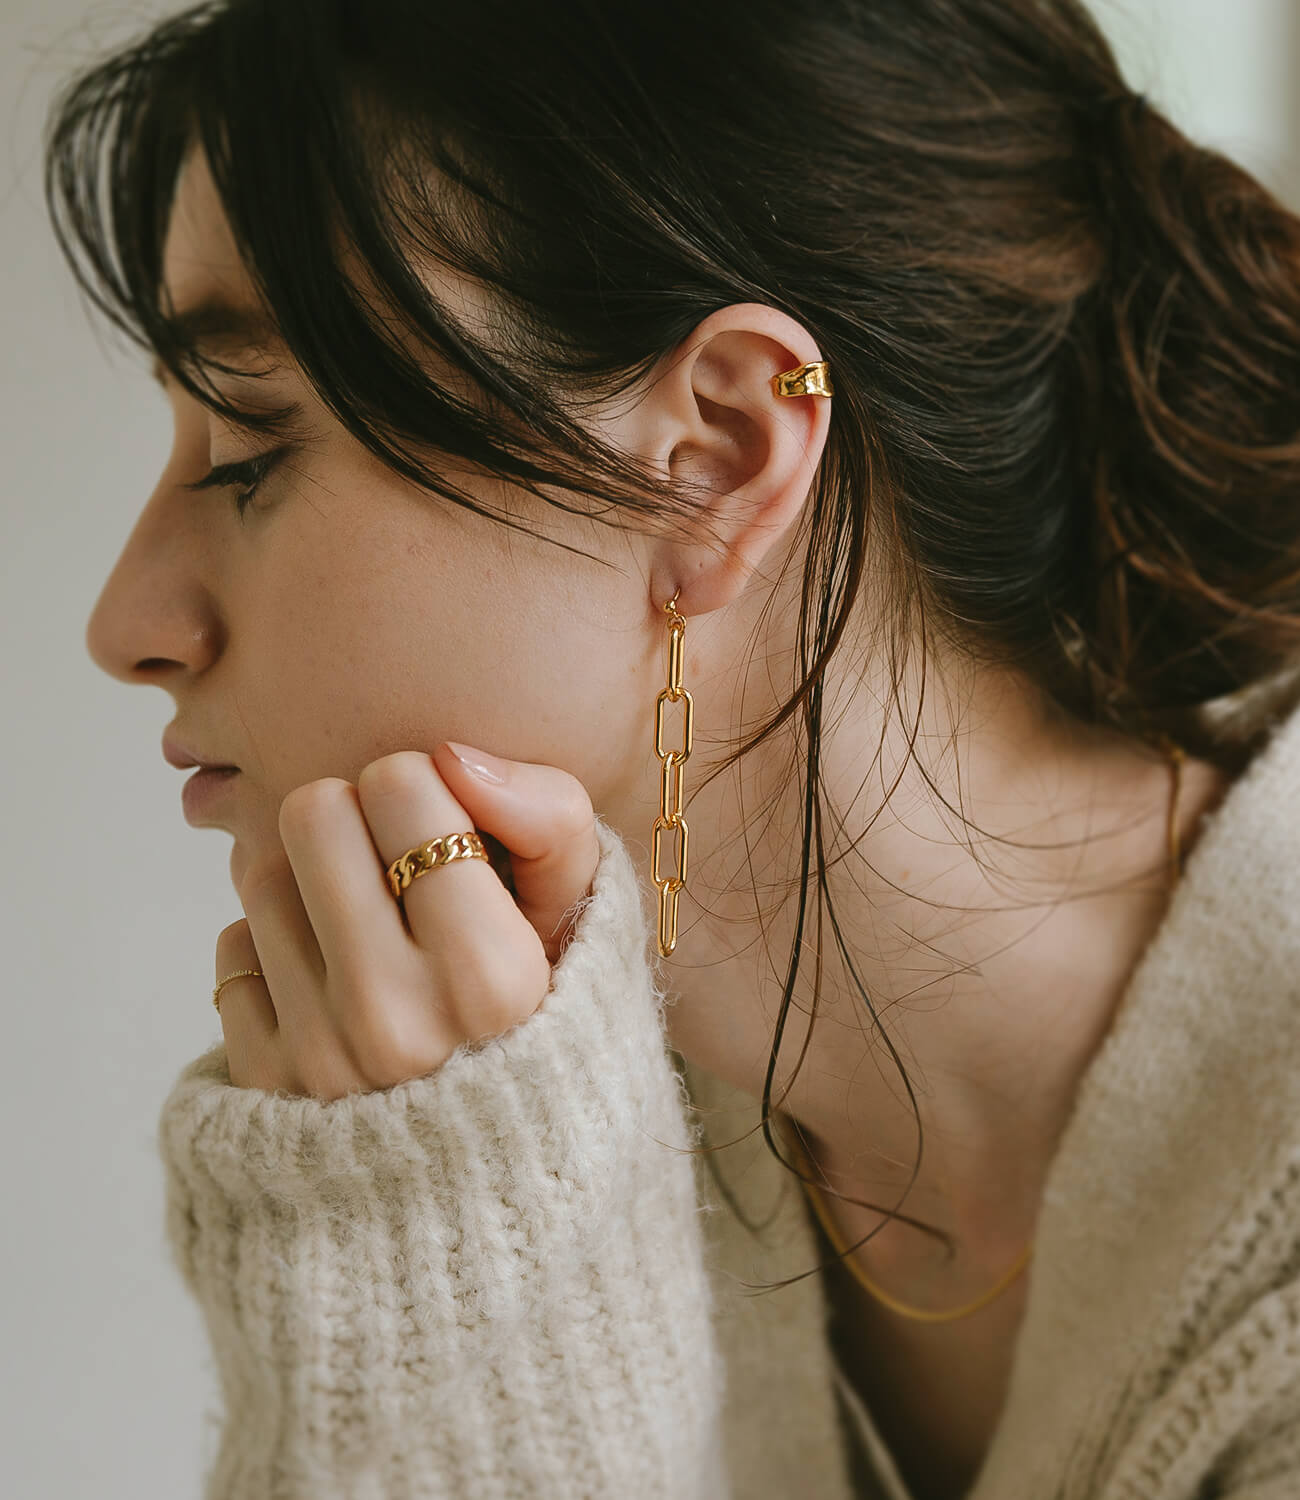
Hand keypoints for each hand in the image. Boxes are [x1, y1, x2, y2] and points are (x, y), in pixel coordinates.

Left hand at [213, 744, 600, 1098]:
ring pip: (261, 875)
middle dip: (354, 821)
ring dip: (312, 885)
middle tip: (394, 869)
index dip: (425, 794)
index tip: (448, 841)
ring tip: (369, 931)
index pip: (401, 782)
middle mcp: (396, 1020)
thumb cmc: (547, 1018)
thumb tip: (451, 754)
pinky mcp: (262, 1082)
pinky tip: (332, 985)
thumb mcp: (588, 919)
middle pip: (311, 813)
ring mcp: (318, 1057)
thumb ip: (552, 819)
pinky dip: (278, 952)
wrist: (494, 1176)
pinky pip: (232, 948)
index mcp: (492, 976)